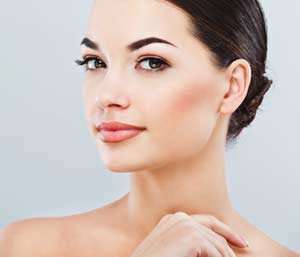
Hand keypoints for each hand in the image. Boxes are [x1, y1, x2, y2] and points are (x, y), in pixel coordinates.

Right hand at [129, 211, 247, 256]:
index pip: (207, 221)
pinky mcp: (191, 237)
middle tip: (241, 254)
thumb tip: (212, 250)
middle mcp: (179, 218)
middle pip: (215, 231)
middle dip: (230, 246)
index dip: (226, 231)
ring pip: (217, 243)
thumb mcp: (172, 249)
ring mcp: (185, 225)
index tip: (240, 241)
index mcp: (173, 219)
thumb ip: (188, 244)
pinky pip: (215, 252)